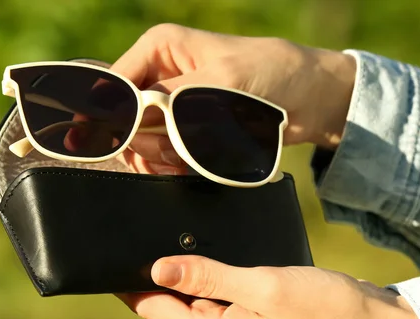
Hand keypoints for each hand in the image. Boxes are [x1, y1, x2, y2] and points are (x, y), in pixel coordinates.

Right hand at [109, 23, 356, 173]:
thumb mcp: (221, 81)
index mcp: (158, 50)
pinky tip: (194, 165)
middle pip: (126, 122)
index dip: (112, 118)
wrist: (306, 99)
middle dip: (147, 141)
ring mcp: (170, 110)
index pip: (115, 87)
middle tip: (177, 149)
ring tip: (194, 155)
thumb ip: (171, 101)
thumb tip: (129, 119)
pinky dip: (174, 167)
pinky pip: (163, 158)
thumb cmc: (269, 73)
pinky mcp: (184, 134)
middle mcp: (158, 78)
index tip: (122, 144)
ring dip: (164, 157)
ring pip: (143, 144)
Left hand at [117, 256, 419, 318]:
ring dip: (189, 268)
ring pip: (198, 295)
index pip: (155, 310)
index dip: (128, 285)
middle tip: (149, 226)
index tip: (108, 257)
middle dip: (160, 270)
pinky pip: (222, 293)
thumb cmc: (324, 306)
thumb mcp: (261, 285)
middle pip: (173, 303)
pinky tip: (216, 250)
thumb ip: (208, 277)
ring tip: (179, 232)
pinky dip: (214, 272)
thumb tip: (157, 270)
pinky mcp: (255, 316)